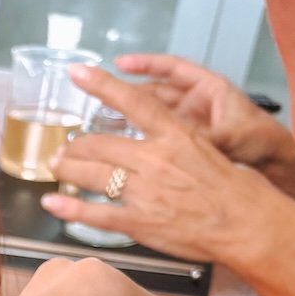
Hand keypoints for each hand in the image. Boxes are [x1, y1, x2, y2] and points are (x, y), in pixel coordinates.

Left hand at [41, 65, 281, 265]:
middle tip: (64, 148)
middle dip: (77, 146)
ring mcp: (144, 191)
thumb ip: (173, 142)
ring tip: (56, 166)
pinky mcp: (138, 222)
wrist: (243, 222)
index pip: (132, 101)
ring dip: (69, 169)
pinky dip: (69, 208)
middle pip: (102, 144)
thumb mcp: (205, 148)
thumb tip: (152, 141)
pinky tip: (51, 203)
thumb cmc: (231, 188)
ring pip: (93, 175)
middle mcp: (155, 159)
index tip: (77, 73)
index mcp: (174, 135)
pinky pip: (96, 214)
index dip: (101, 85)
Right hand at [114, 52, 294, 177]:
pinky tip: (120, 149)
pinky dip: (139, 142)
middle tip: (99, 97)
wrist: (269, 163)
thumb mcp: (231, 135)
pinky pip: (155, 139)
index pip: (170, 70)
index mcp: (208, 89)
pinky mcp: (183, 146)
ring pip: (151, 118)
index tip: (119, 64)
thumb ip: (202, 138)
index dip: (144, 64)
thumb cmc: (257, 140)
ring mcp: (187, 125)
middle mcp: (194, 104)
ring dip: (129, 119)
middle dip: (128, 94)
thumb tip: (177, 143)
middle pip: (155, 94)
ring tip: (102, 124)